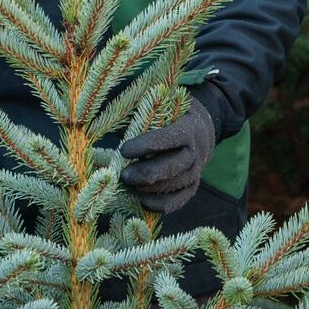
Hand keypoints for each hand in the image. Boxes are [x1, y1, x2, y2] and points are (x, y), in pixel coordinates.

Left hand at [116, 96, 218, 213]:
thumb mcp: (159, 104)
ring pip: (174, 184)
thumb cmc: (169, 114)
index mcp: (187, 127)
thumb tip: (108, 117)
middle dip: (145, 173)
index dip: (145, 146)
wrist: (199, 128)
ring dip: (150, 188)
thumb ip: (139, 109)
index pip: (168, 138)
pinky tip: (142, 201)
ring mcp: (196, 170)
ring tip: (128, 185)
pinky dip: (161, 204)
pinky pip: (179, 199)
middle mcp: (195, 151)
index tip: (123, 150)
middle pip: (172, 167)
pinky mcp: (192, 185)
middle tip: (123, 175)